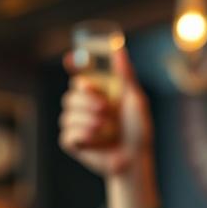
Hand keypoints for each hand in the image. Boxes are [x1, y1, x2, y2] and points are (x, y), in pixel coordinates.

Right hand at [59, 46, 152, 176]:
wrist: (136, 159)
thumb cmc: (138, 130)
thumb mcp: (135, 100)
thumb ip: (125, 75)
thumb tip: (119, 48)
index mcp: (97, 95)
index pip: (78, 78)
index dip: (72, 68)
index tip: (71, 61)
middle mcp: (84, 108)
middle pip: (70, 96)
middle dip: (88, 102)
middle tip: (107, 109)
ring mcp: (77, 126)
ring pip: (68, 115)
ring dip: (90, 121)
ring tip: (108, 128)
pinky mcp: (74, 144)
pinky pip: (67, 134)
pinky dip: (83, 135)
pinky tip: (97, 139)